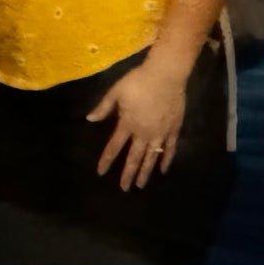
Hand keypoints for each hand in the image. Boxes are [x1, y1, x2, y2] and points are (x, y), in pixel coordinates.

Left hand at [87, 58, 187, 189]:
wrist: (166, 75)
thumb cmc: (138, 81)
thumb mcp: (115, 91)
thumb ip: (103, 107)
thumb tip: (89, 119)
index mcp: (127, 124)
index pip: (114, 147)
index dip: (107, 160)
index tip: (100, 172)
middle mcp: (144, 133)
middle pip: (134, 157)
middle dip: (128, 174)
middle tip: (124, 189)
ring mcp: (160, 133)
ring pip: (152, 157)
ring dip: (146, 172)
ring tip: (141, 185)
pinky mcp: (174, 130)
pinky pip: (170, 149)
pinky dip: (166, 160)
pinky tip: (163, 170)